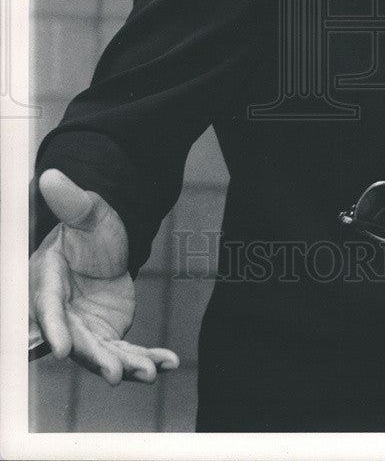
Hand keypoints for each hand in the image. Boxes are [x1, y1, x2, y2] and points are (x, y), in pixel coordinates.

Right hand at [29, 168, 178, 383]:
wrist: (107, 246)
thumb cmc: (90, 228)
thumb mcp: (87, 212)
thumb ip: (70, 201)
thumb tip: (49, 176)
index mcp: (49, 283)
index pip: (49, 309)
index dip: (54, 330)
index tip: (62, 350)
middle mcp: (63, 314)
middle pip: (76, 341)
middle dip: (96, 359)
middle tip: (117, 374)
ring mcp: (85, 329)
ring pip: (103, 352)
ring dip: (126, 364)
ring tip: (152, 372)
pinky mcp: (108, 335)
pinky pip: (127, 350)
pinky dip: (147, 358)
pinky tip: (171, 362)